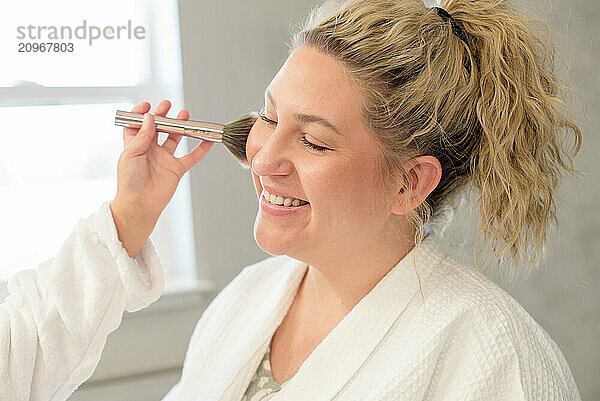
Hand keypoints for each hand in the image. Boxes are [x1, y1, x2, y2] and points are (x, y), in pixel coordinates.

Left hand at [110, 100, 213, 256]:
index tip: (148, 106)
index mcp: (135, 146)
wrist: (140, 205)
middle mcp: (150, 150)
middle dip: (163, 115)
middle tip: (167, 105)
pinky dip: (201, 148)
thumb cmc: (129, 182)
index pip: (137, 125)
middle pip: (158, 128)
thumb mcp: (131, 154)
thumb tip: (150, 117)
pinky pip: (192, 156)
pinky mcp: (177, 169)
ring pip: (175, 138)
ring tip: (185, 115)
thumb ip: (142, 135)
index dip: (141, 114)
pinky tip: (208, 139)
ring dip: (180, 126)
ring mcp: (165, 159)